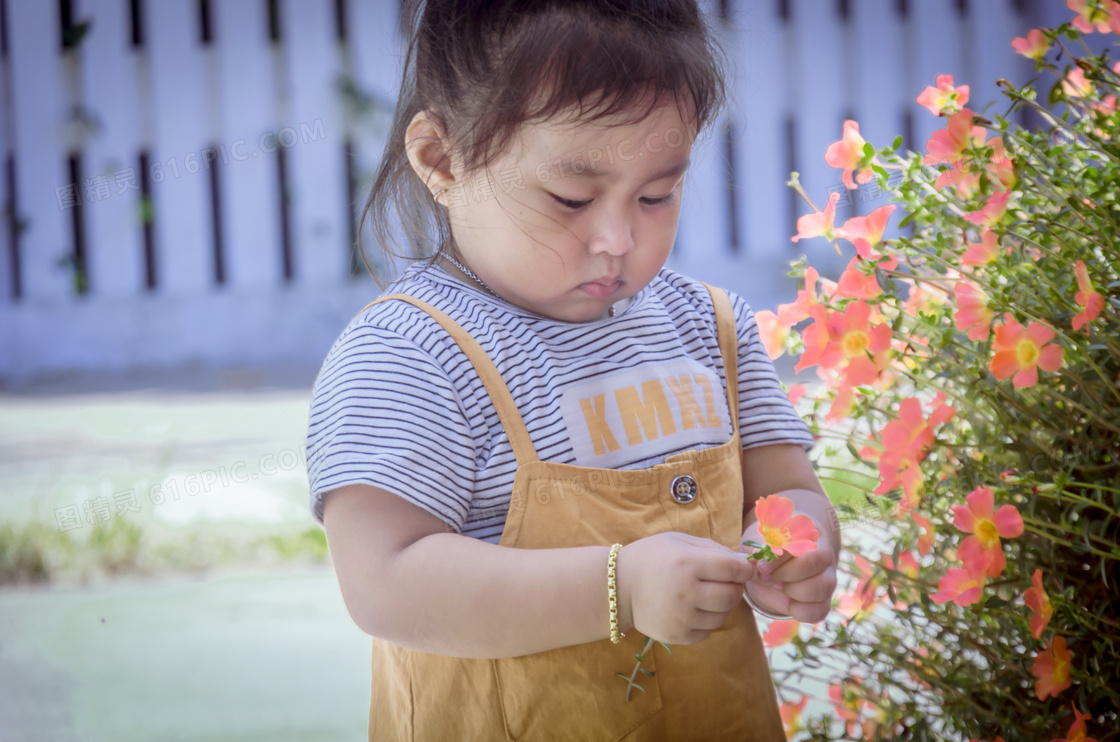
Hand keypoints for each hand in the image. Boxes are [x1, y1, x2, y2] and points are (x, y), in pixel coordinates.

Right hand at [616, 532, 756, 644]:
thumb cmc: (651, 558)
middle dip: (735, 587)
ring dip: (721, 605)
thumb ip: (713, 548)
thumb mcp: (678, 541)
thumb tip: (745, 562)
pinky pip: (708, 631)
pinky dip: (706, 620)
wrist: (618, 587)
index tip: (745, 569)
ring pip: (723, 616)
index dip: (745, 569)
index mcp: (687, 564)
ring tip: (704, 594)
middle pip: (732, 595)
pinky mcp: (677, 636)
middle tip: (725, 581)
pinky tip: (692, 608)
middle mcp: (686, 593)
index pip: (734, 570)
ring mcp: (682, 618)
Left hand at [740, 518, 836, 623]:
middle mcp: (824, 555)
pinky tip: (788, 602)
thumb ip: (759, 548)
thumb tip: (755, 560)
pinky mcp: (825, 600)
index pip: (799, 545)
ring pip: (822, 588)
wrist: (777, 565)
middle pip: (813, 565)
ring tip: (778, 587)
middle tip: (766, 577)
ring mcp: (828, 578)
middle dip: (784, 575)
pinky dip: (800, 611)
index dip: (779, 559)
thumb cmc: (770, 547)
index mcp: (808, 534)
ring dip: (794, 592)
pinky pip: (820, 611)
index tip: (760, 567)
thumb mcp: (762, 542)